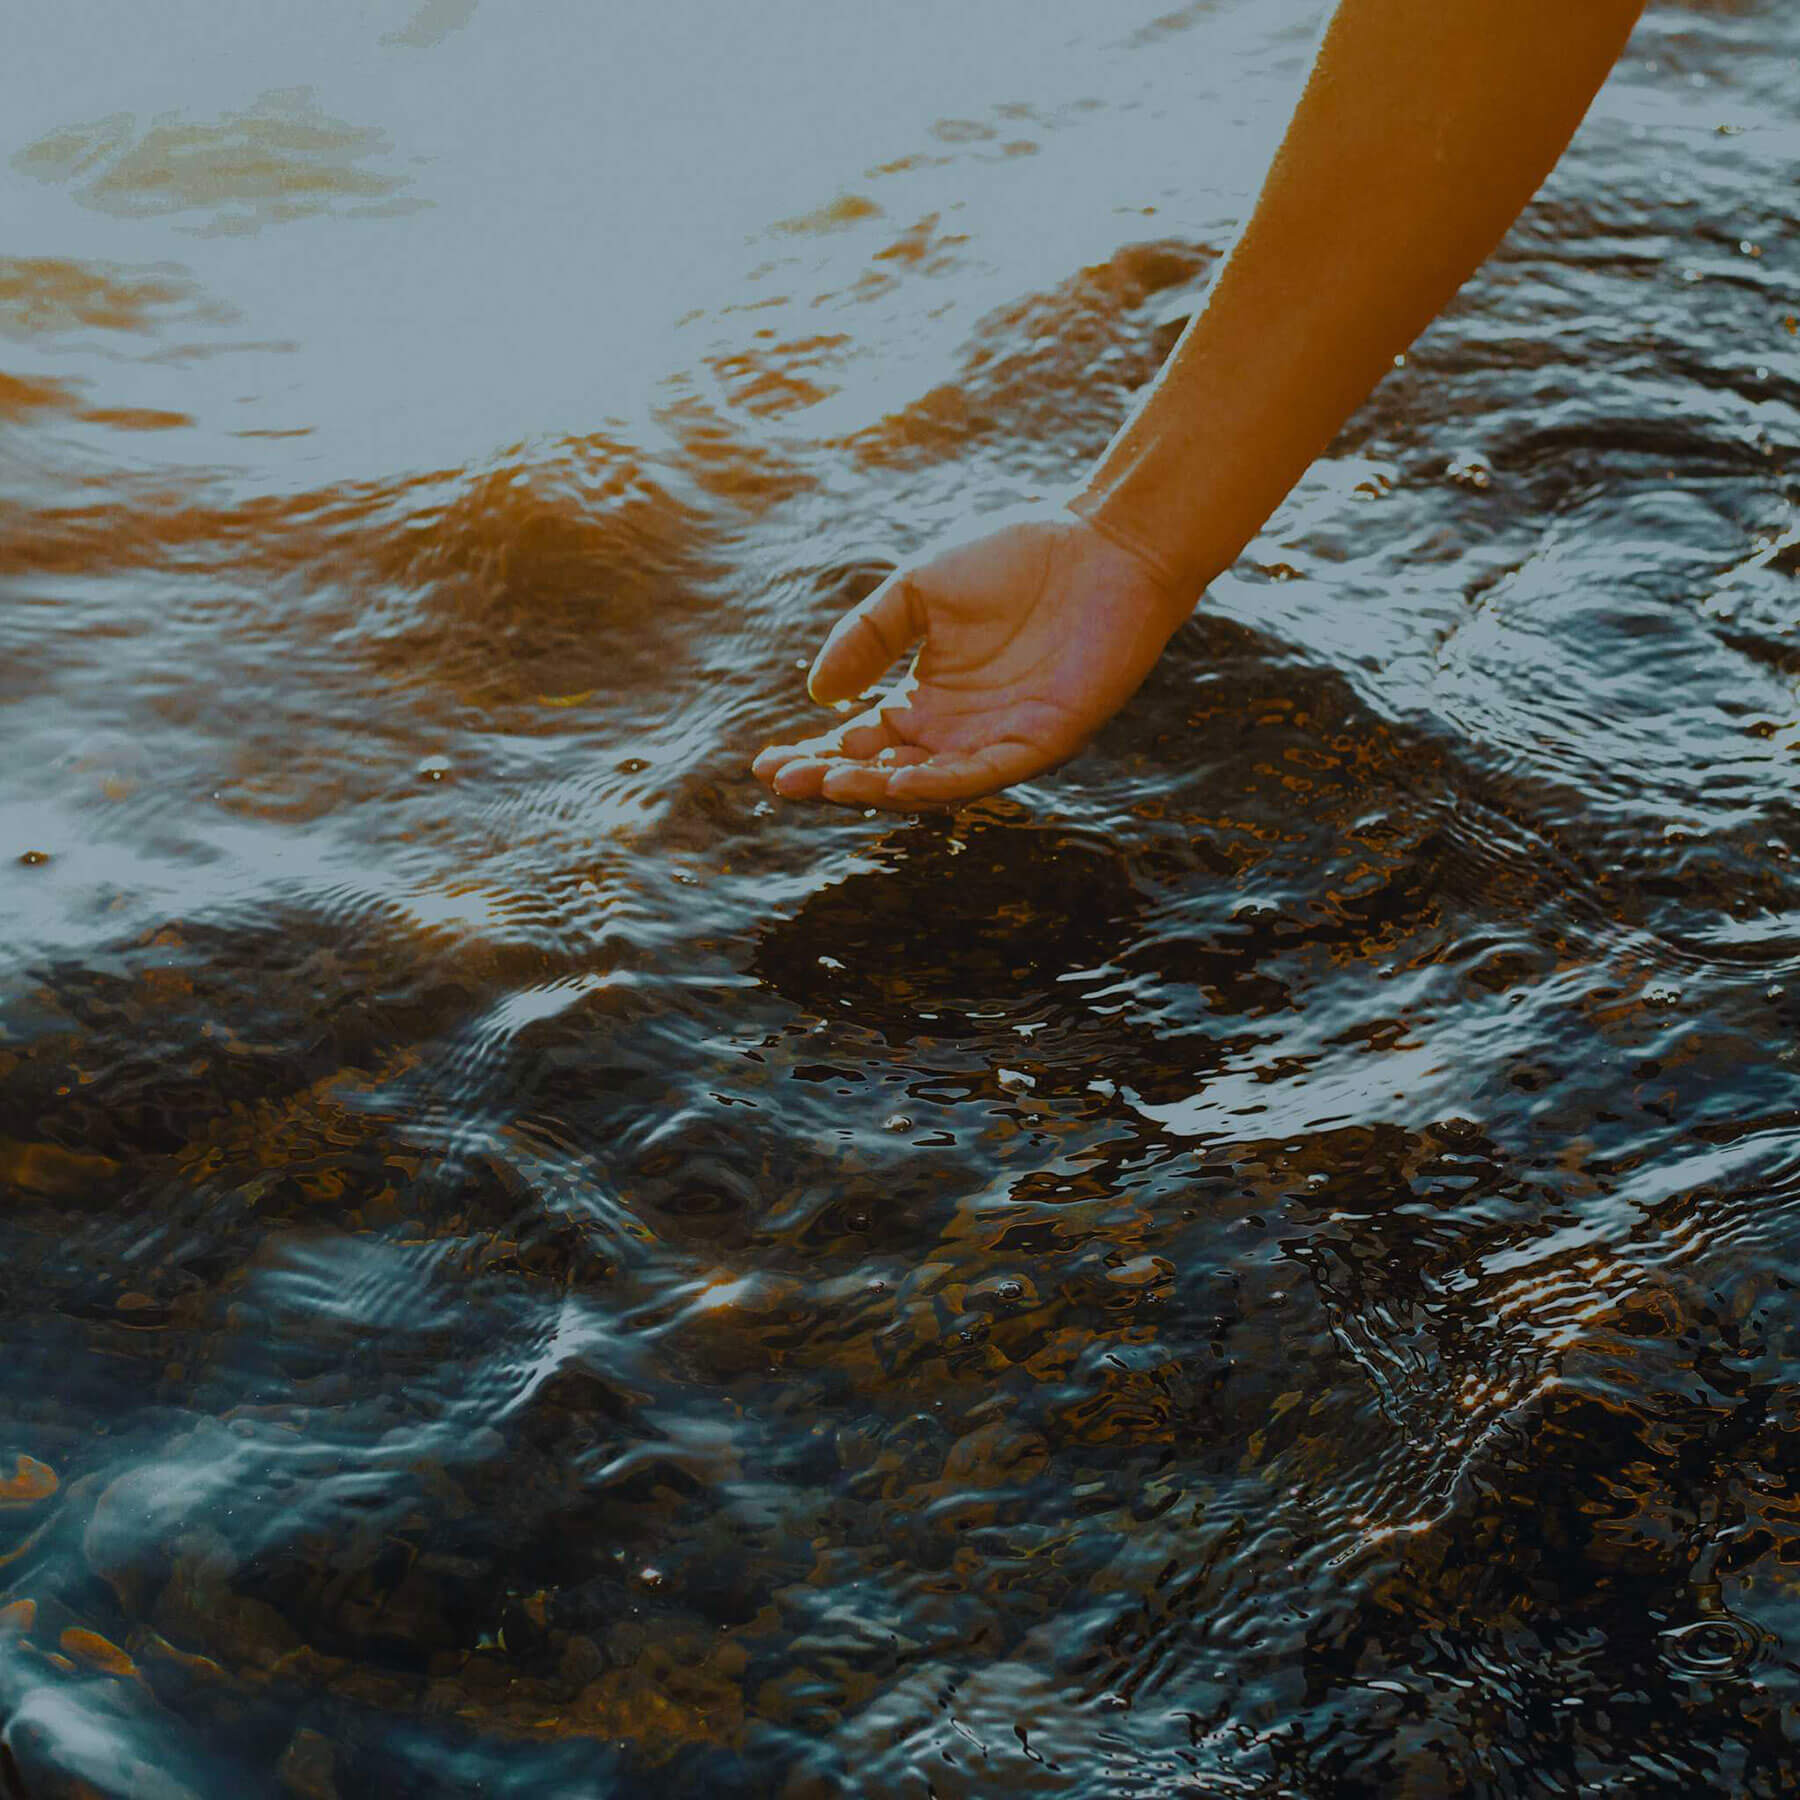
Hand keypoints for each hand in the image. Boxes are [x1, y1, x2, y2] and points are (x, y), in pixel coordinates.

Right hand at [751, 504, 1194, 809]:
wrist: (1102, 542)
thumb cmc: (1016, 556)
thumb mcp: (919, 589)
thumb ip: (868, 637)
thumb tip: (818, 693)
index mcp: (927, 697)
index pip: (861, 740)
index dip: (815, 755)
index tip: (764, 764)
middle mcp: (959, 730)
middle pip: (885, 770)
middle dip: (833, 780)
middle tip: (785, 783)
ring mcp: (999, 739)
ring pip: (930, 783)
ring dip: (878, 789)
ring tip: (831, 784)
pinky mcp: (1043, 740)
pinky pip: (985, 774)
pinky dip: (941, 783)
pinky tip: (897, 781)